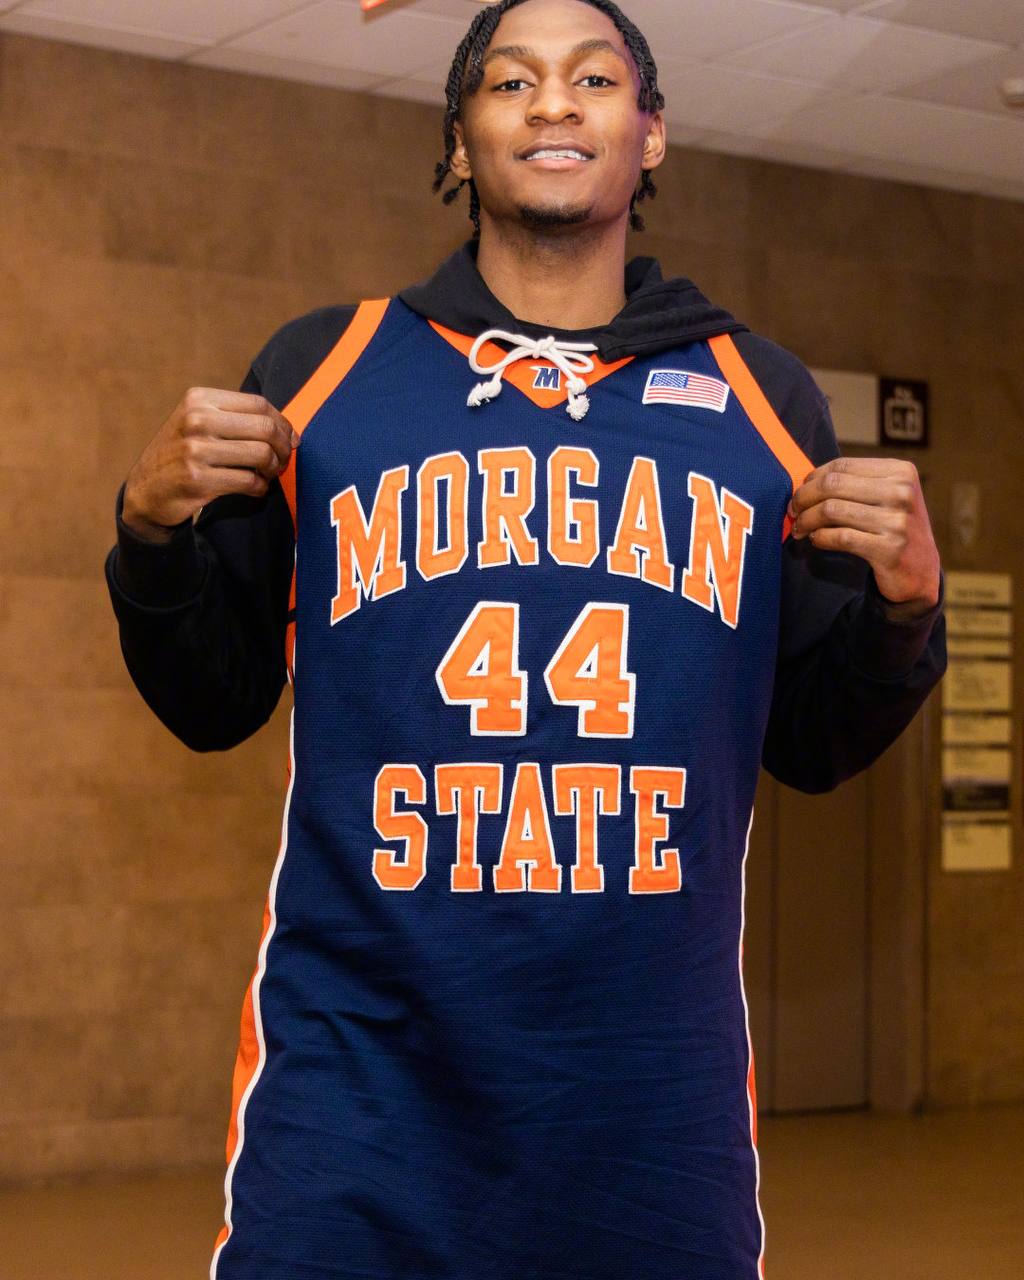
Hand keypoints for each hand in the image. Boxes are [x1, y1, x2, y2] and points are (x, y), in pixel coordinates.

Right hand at [121, 387, 298, 542]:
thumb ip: (235, 418)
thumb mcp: (198, 423)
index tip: (290, 439)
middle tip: (282, 461)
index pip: (259, 404)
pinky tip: (255, 489)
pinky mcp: (198, 479)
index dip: (283, 423)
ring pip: (261, 455)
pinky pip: (249, 481)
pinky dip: (260, 488)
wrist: (145, 490)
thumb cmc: (182, 454)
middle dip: (283, 448)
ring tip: (268, 475)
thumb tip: (288, 430)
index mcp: (199, 400)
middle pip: (265, 428)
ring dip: (273, 469)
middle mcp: (196, 420)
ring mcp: (195, 450)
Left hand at [788, 457, 940, 614]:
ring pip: (831, 510)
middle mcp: (902, 492)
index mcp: (901, 472)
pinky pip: (839, 537)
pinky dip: (820, 538)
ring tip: (800, 529)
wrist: (921, 571)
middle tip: (793, 511)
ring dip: (807, 520)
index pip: (842, 465)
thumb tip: (805, 482)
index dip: (813, 479)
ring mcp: (898, 521)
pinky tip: (816, 540)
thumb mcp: (886, 497)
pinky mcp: (889, 549)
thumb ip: (854, 484)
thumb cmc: (893, 529)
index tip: (800, 494)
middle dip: (803, 498)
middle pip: (833, 485)